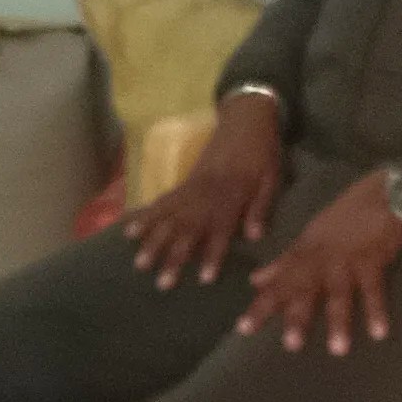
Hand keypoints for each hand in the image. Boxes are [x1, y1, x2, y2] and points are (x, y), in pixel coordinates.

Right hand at [124, 100, 283, 286]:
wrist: (245, 119)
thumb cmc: (263, 152)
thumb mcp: (271, 179)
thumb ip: (260, 208)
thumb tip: (253, 237)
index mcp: (232, 195)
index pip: (220, 230)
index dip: (212, 255)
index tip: (203, 279)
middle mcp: (207, 194)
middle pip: (187, 229)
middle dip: (173, 257)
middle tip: (161, 283)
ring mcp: (192, 187)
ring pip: (169, 217)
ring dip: (153, 241)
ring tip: (139, 263)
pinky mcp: (184, 182)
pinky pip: (162, 200)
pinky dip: (146, 216)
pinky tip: (131, 230)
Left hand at [236, 177, 401, 354]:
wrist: (380, 195)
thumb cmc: (343, 218)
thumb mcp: (308, 238)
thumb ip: (283, 263)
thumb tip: (255, 281)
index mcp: (302, 255)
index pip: (278, 284)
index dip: (261, 306)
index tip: (244, 329)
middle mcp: (320, 260)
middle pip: (305, 290)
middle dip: (297, 317)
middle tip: (291, 345)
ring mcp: (346, 261)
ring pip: (339, 294)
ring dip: (339, 322)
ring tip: (337, 350)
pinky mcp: (371, 260)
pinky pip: (374, 289)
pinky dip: (376, 310)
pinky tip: (379, 333)